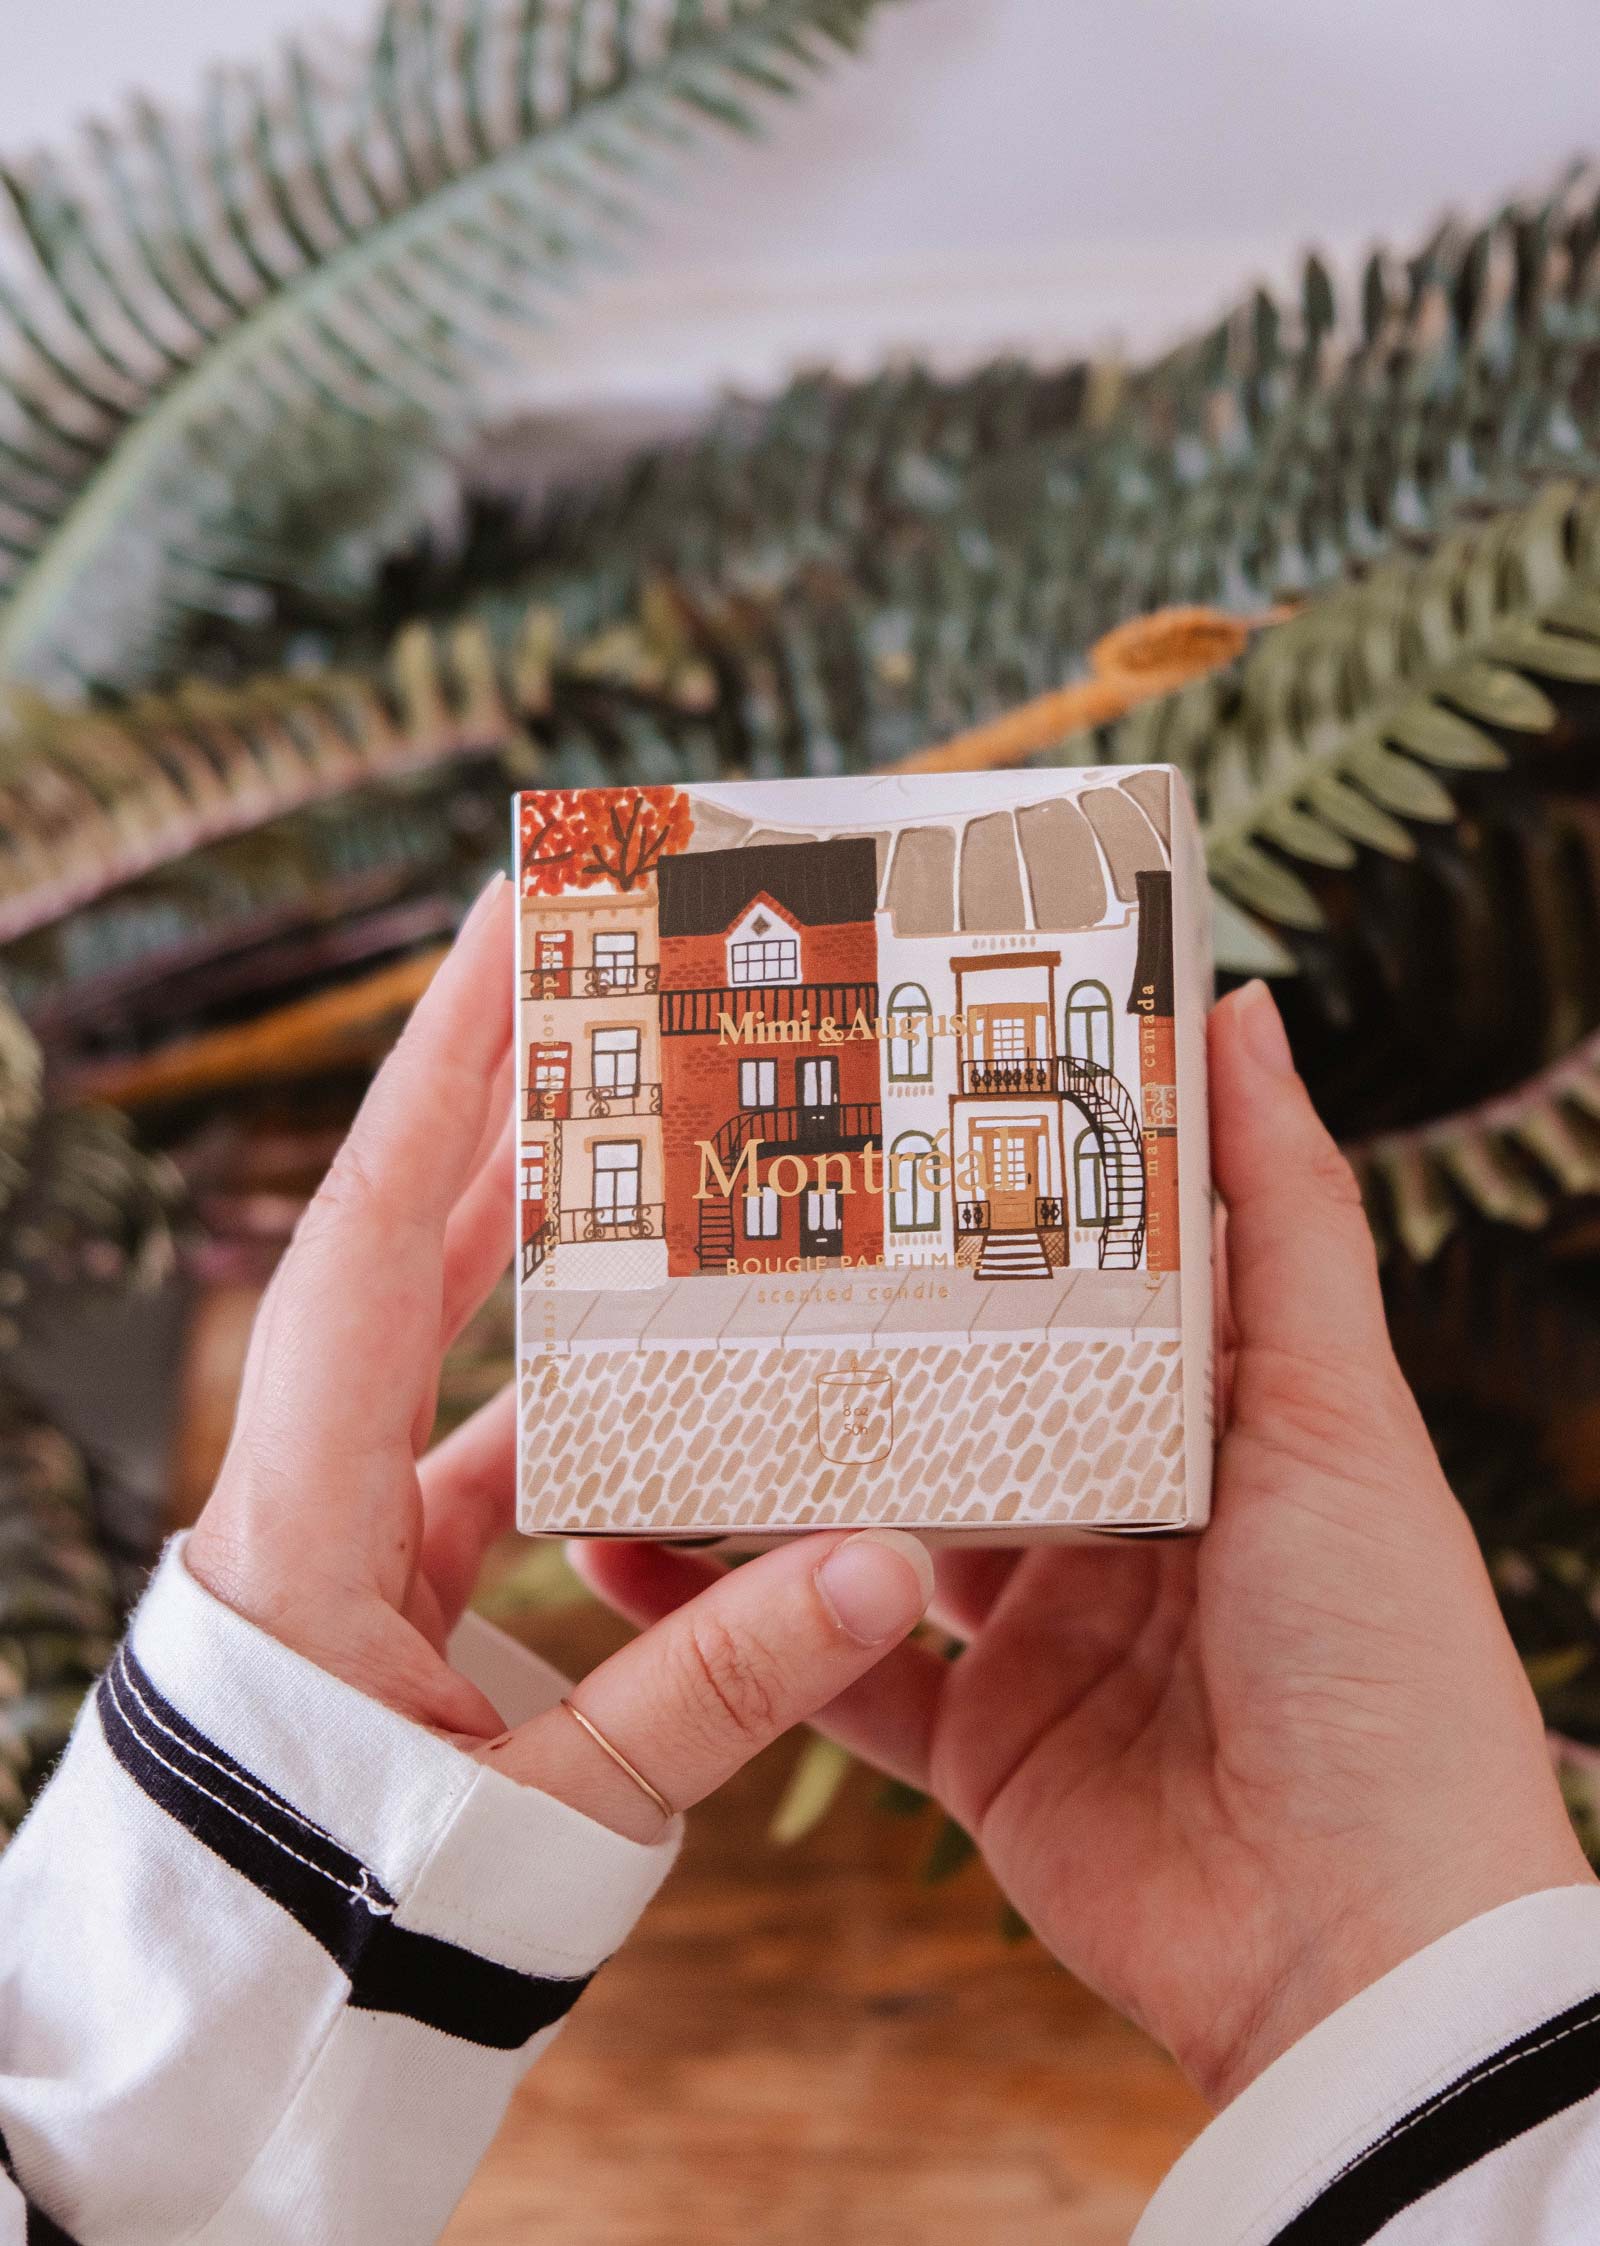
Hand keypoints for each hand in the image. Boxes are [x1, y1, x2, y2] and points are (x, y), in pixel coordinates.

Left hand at [186, 875, 933, 1845]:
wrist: (234, 2033)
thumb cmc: (353, 1923)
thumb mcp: (548, 1814)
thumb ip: (715, 1690)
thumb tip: (890, 1570)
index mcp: (304, 1512)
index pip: (371, 1238)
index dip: (442, 1072)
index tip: (505, 922)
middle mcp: (307, 1487)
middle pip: (402, 1241)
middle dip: (498, 1097)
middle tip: (591, 970)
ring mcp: (341, 1522)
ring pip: (440, 1332)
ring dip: (533, 1225)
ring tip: (639, 1124)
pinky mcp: (376, 1574)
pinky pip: (474, 1434)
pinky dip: (561, 1380)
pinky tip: (657, 1357)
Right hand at [577, 981, 1593, 2093]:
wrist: (1360, 1952)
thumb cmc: (1382, 1660)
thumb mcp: (1337, 1413)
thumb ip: (1286, 1220)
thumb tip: (1240, 1012)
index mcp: (1207, 1423)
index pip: (1081, 1280)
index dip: (990, 1195)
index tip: (885, 1100)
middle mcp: (1120, 1516)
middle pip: (962, 1398)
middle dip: (858, 1326)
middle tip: (727, 1227)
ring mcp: (1039, 1632)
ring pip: (878, 1524)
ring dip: (776, 1467)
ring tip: (656, 1374)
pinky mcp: (974, 1746)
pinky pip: (828, 1669)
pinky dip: (733, 1624)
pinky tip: (634, 1559)